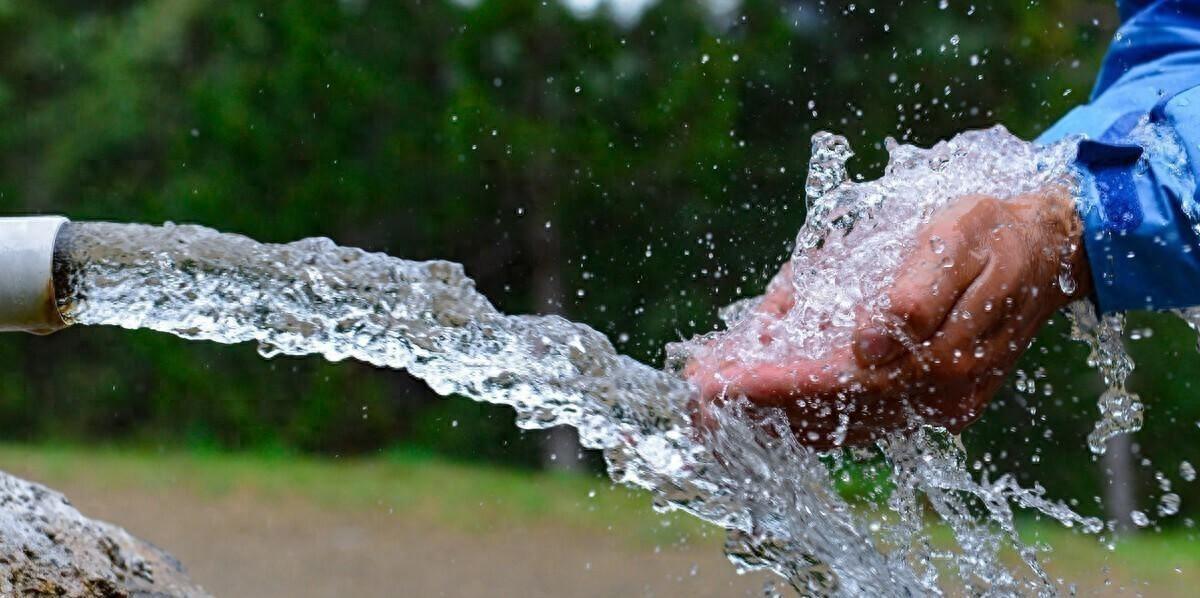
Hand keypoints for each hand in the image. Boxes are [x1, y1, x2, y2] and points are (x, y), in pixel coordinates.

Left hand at [688, 188, 1089, 447]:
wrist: (1051, 245)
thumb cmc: (993, 231)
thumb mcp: (958, 237)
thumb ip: (919, 291)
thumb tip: (870, 344)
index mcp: (939, 357)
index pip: (834, 384)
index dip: (769, 386)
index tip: (712, 384)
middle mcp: (934, 396)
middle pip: (828, 418)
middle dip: (754, 413)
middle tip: (691, 405)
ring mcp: (934, 406)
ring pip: (838, 428)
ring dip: (771, 423)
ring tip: (710, 411)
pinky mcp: (931, 404)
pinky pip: (856, 421)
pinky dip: (805, 417)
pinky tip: (764, 409)